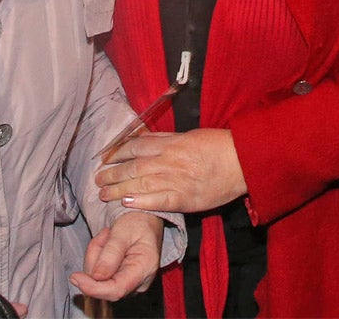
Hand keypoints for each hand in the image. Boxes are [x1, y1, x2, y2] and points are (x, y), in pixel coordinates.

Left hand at [69, 212, 164, 300]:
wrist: (143, 223)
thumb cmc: (138, 224)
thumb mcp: (124, 231)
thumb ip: (111, 253)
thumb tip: (97, 276)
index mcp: (144, 269)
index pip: (116, 289)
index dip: (93, 288)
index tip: (75, 277)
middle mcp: (138, 283)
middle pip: (103, 285)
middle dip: (95, 260)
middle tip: (103, 236)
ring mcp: (128, 285)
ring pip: (97, 280)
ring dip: (95, 257)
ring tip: (106, 237)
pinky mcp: (118, 283)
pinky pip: (97, 277)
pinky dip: (96, 260)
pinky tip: (105, 246)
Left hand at [95, 128, 246, 212]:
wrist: (241, 161)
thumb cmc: (218, 146)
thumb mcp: (189, 135)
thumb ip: (166, 139)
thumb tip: (143, 137)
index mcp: (170, 143)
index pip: (134, 146)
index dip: (116, 152)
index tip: (105, 158)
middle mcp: (168, 160)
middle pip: (132, 166)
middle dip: (111, 173)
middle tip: (97, 179)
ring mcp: (174, 180)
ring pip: (139, 184)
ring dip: (118, 190)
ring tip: (103, 194)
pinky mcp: (184, 198)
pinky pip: (157, 201)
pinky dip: (140, 202)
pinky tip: (126, 204)